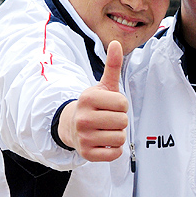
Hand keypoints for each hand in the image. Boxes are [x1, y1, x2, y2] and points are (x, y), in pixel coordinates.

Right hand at [58, 41, 128, 161]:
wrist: (73, 126)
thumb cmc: (94, 105)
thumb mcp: (103, 85)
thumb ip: (112, 65)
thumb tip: (116, 43)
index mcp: (88, 98)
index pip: (123, 104)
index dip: (121, 105)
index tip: (110, 106)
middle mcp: (83, 118)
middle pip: (122, 121)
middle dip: (119, 120)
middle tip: (107, 119)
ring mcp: (84, 137)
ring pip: (120, 138)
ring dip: (117, 135)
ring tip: (105, 130)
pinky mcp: (87, 154)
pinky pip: (114, 153)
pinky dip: (113, 149)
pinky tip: (103, 142)